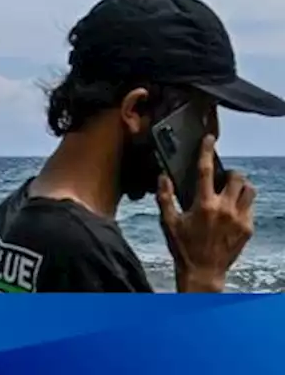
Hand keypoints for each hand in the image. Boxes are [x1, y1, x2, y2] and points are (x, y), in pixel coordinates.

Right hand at [155, 134, 254, 292]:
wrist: (204, 272)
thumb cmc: (184, 247)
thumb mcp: (168, 222)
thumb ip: (164, 197)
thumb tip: (162, 177)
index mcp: (204, 205)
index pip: (205, 171)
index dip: (207, 152)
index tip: (210, 140)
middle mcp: (224, 209)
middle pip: (237, 177)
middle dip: (230, 173)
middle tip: (222, 177)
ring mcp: (239, 219)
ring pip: (249, 190)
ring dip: (240, 187)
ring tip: (230, 191)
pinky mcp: (248, 228)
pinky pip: (251, 207)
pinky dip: (243, 203)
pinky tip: (232, 210)